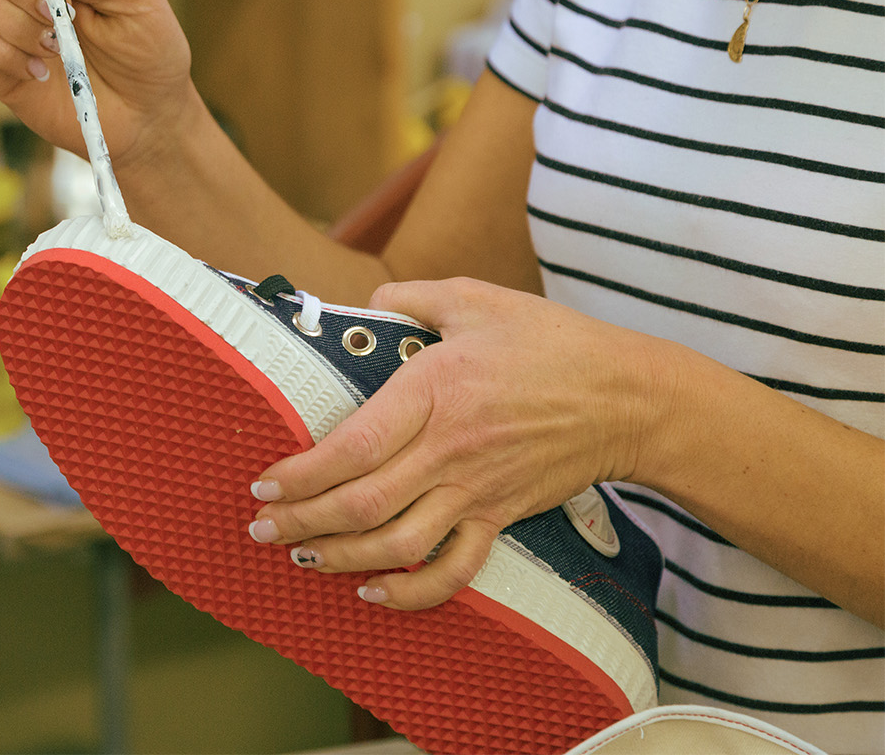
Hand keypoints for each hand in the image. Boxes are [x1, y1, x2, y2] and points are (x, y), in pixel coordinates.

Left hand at [249, 277, 669, 608]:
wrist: (629, 397)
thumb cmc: (553, 343)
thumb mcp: (479, 300)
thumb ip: (415, 299)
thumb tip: (372, 302)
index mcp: (434, 391)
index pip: (353, 446)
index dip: (301, 472)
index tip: (263, 482)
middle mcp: (448, 449)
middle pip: (361, 503)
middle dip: (301, 522)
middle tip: (261, 528)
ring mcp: (475, 490)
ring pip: (397, 543)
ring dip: (340, 558)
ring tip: (300, 557)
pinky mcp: (501, 516)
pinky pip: (454, 569)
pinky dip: (412, 590)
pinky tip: (375, 590)